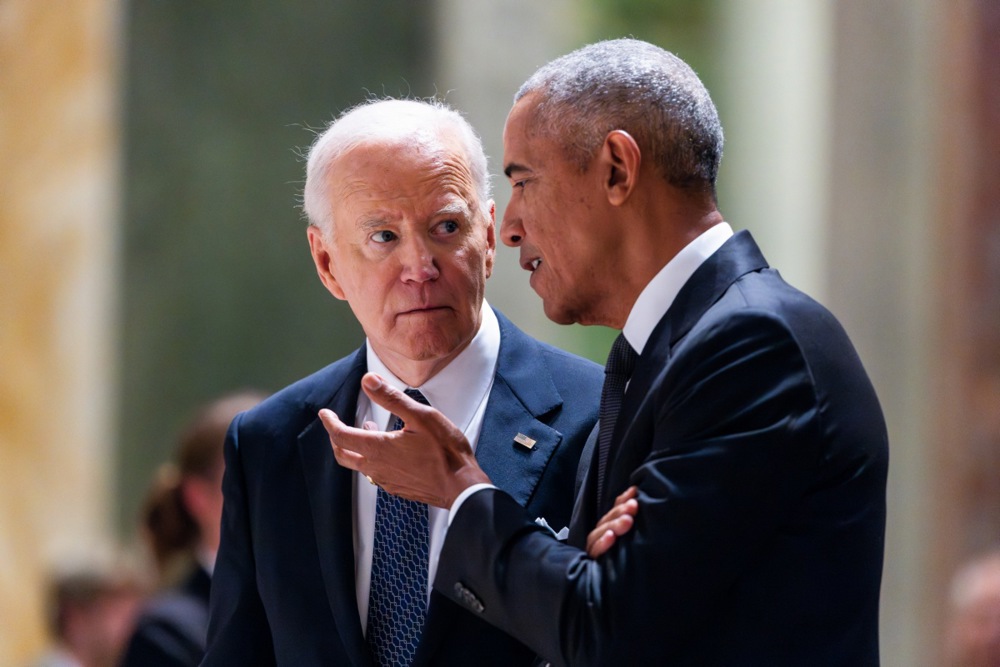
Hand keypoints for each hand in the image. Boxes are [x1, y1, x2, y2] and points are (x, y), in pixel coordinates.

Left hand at [319, 372, 490, 507]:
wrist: (461, 487)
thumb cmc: (445, 452)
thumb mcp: (421, 416)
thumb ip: (391, 398)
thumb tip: (368, 380)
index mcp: (378, 449)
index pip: (342, 436)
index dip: (330, 423)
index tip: (325, 413)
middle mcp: (377, 468)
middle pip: (344, 454)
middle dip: (336, 438)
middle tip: (336, 426)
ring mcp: (386, 481)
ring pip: (359, 465)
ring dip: (356, 448)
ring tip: (367, 432)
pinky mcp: (397, 488)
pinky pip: (375, 474)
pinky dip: (372, 460)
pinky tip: (387, 451)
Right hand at [586, 486, 638, 557]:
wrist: (623, 600)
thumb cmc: (634, 564)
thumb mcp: (634, 539)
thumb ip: (632, 519)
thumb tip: (637, 493)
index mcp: (608, 531)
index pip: (613, 512)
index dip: (622, 500)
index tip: (634, 491)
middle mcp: (600, 538)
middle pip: (606, 521)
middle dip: (619, 511)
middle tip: (634, 505)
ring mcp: (594, 551)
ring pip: (599, 533)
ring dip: (614, 525)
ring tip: (628, 521)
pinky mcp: (593, 564)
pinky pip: (596, 552)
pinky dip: (603, 543)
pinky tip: (611, 536)